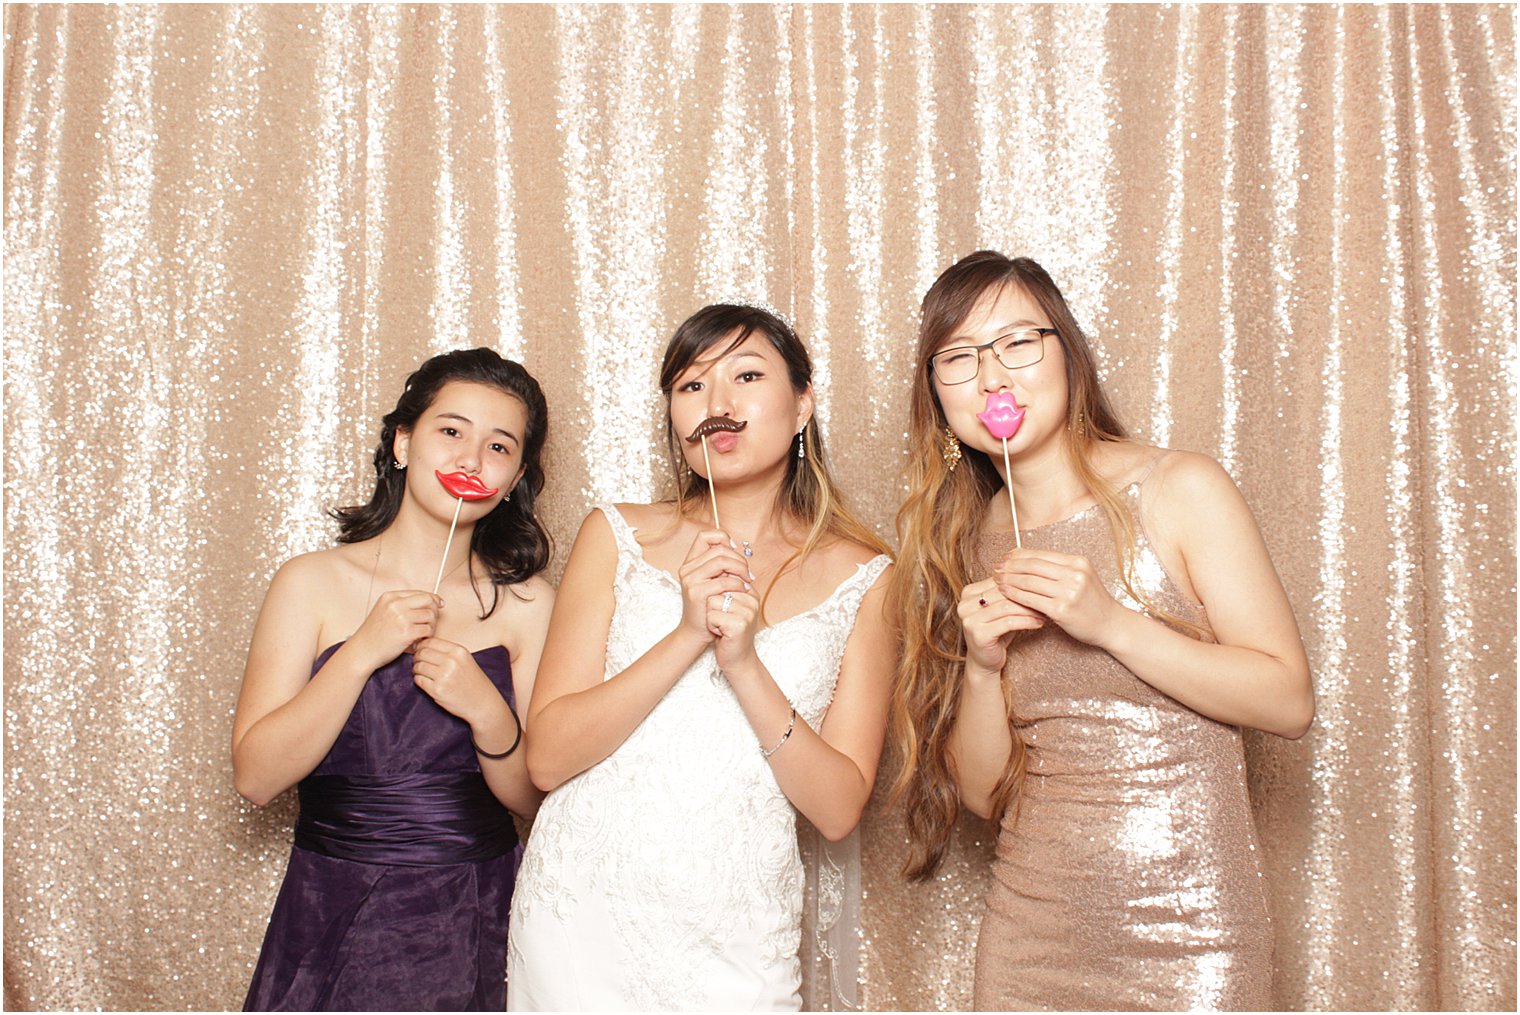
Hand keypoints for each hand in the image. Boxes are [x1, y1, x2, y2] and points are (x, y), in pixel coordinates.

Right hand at [349, 589, 440, 668]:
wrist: (361, 652)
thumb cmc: (374, 635)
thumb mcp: (384, 611)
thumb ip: (403, 605)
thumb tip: (432, 600)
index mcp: (390, 597)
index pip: (420, 593)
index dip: (433, 599)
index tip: (439, 605)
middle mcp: (395, 604)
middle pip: (428, 601)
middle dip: (435, 611)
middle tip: (431, 622)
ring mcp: (401, 618)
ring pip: (430, 615)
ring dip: (431, 625)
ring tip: (423, 633)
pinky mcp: (405, 632)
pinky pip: (427, 630)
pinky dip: (427, 636)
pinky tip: (419, 641)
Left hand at [411, 636, 507, 727]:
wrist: (483, 703)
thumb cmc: (473, 681)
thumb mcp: (465, 660)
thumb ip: (447, 652)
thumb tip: (421, 645)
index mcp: (458, 651)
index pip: (430, 642)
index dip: (421, 646)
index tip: (420, 651)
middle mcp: (451, 662)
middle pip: (422, 653)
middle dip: (416, 657)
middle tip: (418, 662)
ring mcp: (444, 676)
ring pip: (418, 666)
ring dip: (416, 669)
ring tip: (422, 673)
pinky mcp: (437, 690)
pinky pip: (418, 680)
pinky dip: (418, 680)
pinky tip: (425, 681)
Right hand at [675, 529, 752, 644]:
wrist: (696, 632)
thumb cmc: (709, 606)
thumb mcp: (713, 581)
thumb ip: (722, 566)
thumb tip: (738, 548)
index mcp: (690, 562)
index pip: (705, 536)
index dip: (722, 538)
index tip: (735, 550)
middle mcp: (687, 568)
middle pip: (719, 549)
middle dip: (739, 559)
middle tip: (749, 573)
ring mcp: (690, 580)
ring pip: (721, 561)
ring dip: (740, 569)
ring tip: (748, 580)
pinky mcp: (697, 593)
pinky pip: (723, 581)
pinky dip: (738, 584)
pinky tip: (744, 590)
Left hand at [708, 585, 760, 675]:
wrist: (738, 659)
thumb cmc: (729, 631)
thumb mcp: (731, 607)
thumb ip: (727, 588)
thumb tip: (716, 570)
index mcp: (751, 593)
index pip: (725, 578)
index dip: (717, 595)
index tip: (725, 611)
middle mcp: (752, 600)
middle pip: (717, 589)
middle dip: (713, 606)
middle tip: (723, 620)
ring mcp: (747, 612)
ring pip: (712, 601)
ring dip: (711, 616)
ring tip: (722, 626)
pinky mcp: (739, 624)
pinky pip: (712, 616)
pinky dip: (711, 626)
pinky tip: (721, 633)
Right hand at [957, 578, 1043, 675]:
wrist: (984, 661)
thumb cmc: (997, 631)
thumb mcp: (1001, 608)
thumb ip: (1008, 592)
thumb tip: (1034, 574)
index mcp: (968, 592)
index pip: (999, 580)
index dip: (1021, 582)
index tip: (1041, 586)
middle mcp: (965, 604)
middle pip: (1002, 592)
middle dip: (1027, 595)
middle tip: (1046, 597)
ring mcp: (969, 619)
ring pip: (1006, 607)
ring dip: (1029, 609)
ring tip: (1044, 611)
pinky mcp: (978, 634)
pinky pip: (1008, 622)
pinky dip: (1027, 621)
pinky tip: (1039, 623)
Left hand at [993, 548, 1120, 647]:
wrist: (1110, 624)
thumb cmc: (1092, 601)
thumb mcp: (1080, 577)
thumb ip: (1057, 568)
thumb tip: (1024, 558)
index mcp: (1078, 562)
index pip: (1040, 554)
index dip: (1018, 555)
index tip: (1004, 558)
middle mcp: (1074, 574)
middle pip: (1032, 566)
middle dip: (1010, 566)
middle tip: (995, 568)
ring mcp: (1069, 592)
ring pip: (1029, 581)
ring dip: (1009, 580)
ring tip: (997, 580)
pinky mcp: (1061, 610)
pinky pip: (1031, 599)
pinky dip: (1015, 595)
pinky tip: (1005, 594)